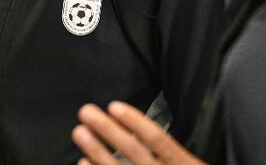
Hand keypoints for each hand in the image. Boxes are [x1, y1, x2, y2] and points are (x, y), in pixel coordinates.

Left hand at [73, 101, 205, 164]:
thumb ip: (171, 152)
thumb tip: (137, 129)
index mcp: (185, 164)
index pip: (157, 139)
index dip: (134, 121)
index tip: (114, 106)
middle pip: (133, 151)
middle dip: (107, 130)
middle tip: (86, 112)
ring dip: (96, 150)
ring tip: (80, 133)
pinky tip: (83, 164)